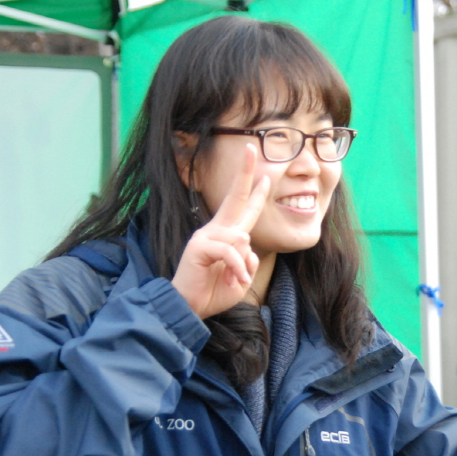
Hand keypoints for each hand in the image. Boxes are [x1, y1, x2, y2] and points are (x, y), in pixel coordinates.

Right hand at [172, 143, 269, 319]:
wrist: (191, 307)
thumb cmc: (214, 293)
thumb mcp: (241, 278)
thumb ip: (248, 261)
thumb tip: (246, 242)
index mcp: (227, 236)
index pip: (244, 210)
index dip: (256, 194)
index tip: (266, 177)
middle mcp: (216, 230)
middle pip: (234, 197)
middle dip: (244, 173)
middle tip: (250, 148)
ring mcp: (206, 235)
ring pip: (241, 238)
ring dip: (244, 265)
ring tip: (235, 280)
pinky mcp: (199, 246)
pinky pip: (230, 251)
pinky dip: (236, 269)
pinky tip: (234, 280)